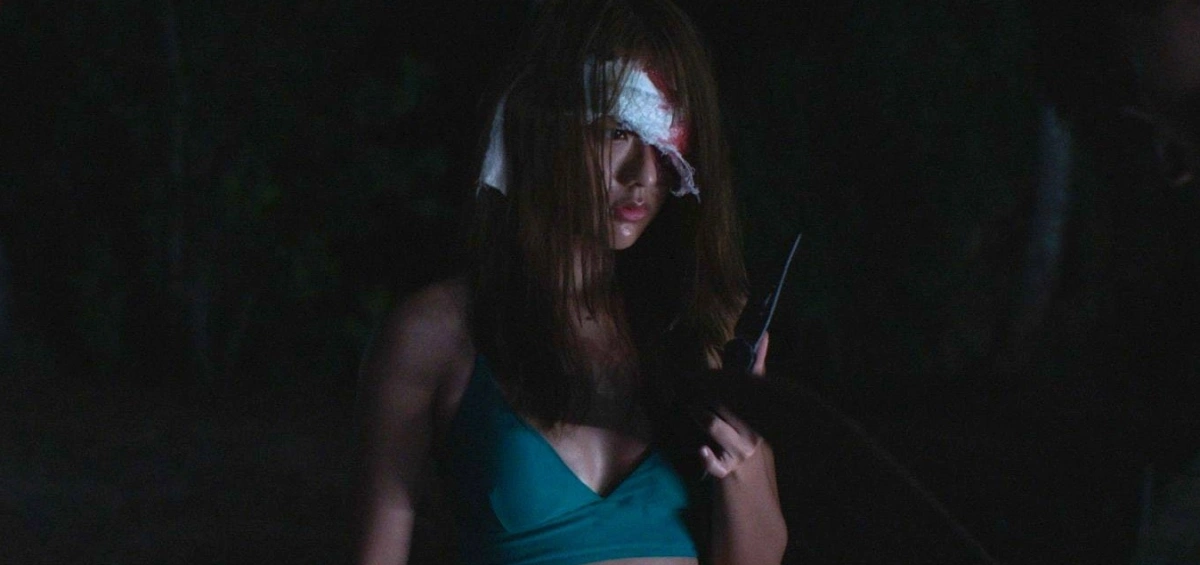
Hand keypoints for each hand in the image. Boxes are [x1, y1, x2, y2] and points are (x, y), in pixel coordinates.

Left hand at [699, 332, 769, 477]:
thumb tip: (764, 334)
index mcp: (758, 410)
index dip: (722, 374)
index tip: (705, 368)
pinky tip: (701, 450)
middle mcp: (751, 431)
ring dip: (700, 414)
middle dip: (704, 391)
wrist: (745, 473)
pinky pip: (715, 464)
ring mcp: (739, 451)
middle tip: (687, 381)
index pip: (742, 385)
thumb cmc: (744, 427)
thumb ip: (755, 367)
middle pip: (724, 403)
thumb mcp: (752, 400)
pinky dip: (706, 457)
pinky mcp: (726, 469)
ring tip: (691, 406)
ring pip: (714, 426)